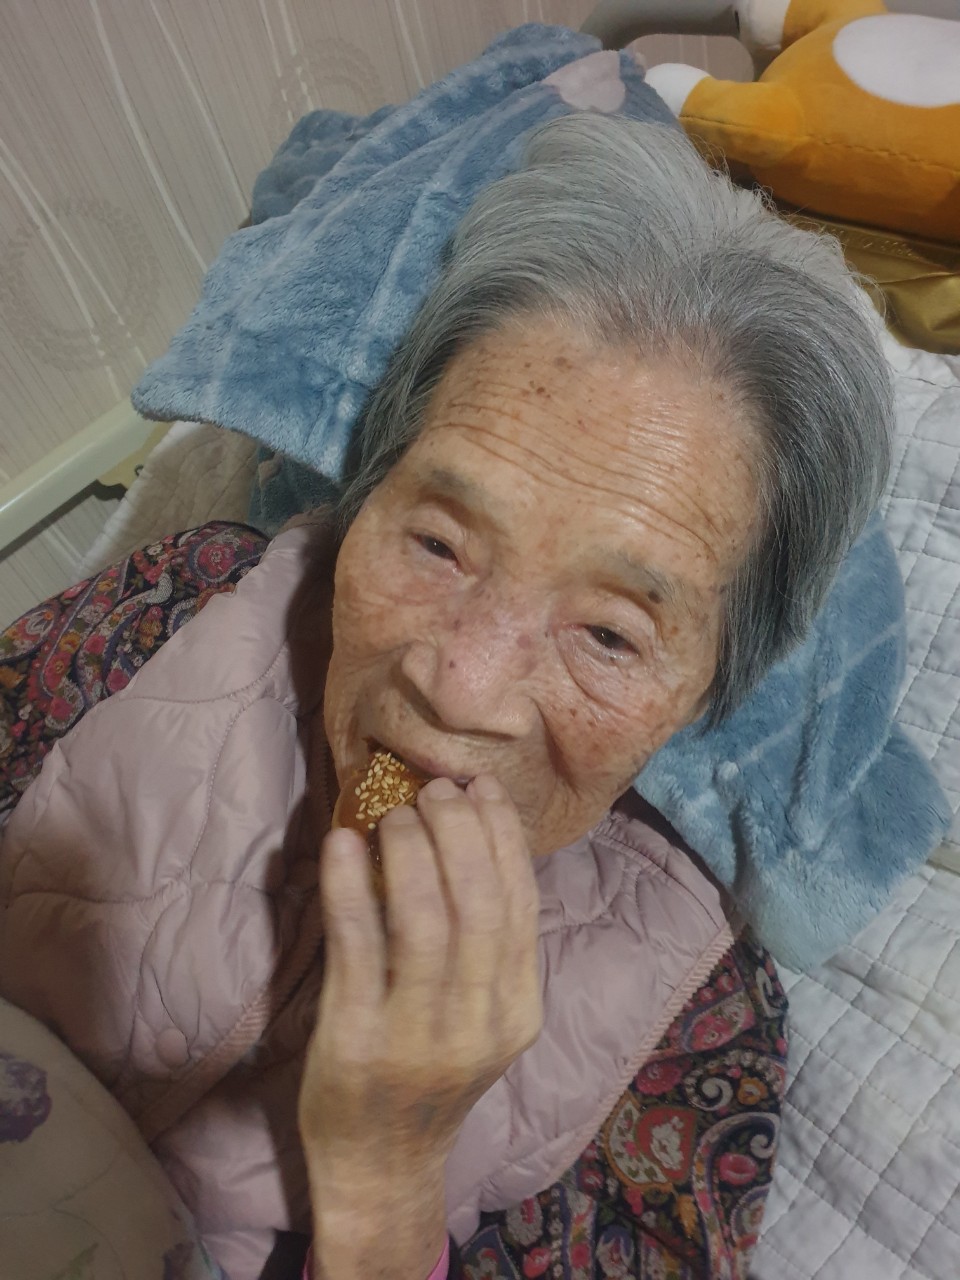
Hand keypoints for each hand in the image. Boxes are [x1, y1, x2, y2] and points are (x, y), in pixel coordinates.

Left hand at [299, 772, 542, 1278]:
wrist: (383, 1164)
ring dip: (409, 850)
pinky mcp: (356, 1041)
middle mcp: (477, 1023)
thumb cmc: (430, 1072)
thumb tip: (469, 841)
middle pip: (477, 903)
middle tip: (433, 792)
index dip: (502, 836)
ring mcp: (417, 1035)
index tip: (482, 788)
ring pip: (423, 919)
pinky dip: (350, 885)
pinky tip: (342, 844)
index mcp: (517, 1010)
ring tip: (394, 813)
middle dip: (458, 831)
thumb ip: (486, 948)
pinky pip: (357, 945)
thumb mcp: (482, 1018)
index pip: (520, 903)